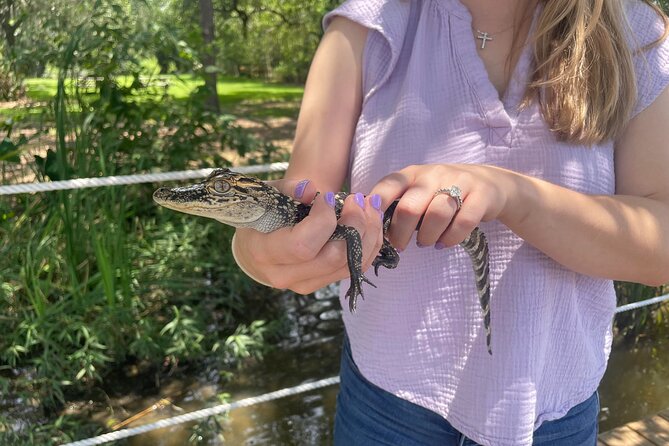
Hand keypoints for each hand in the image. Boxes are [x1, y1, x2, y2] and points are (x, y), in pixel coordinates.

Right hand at [232, 178, 383, 294]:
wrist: (255, 249)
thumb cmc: (260, 217)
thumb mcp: (267, 197)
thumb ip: (287, 190)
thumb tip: (311, 189)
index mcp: (264, 252)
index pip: (302, 245)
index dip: (323, 220)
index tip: (328, 197)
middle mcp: (284, 275)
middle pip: (333, 257)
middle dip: (354, 224)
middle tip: (358, 199)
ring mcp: (305, 284)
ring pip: (350, 265)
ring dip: (368, 234)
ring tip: (370, 206)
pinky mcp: (322, 284)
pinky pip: (354, 269)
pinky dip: (368, 245)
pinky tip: (370, 222)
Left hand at [369, 164, 511, 250]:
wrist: (489, 184)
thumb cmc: (442, 193)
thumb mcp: (418, 191)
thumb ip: (397, 204)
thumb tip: (369, 227)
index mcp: (412, 173)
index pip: (388, 186)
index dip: (376, 207)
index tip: (370, 226)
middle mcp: (433, 174)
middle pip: (409, 207)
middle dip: (401, 233)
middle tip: (400, 245)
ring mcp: (459, 182)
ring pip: (436, 215)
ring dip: (427, 237)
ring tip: (426, 243)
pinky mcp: (481, 195)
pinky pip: (463, 222)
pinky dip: (451, 238)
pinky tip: (444, 243)